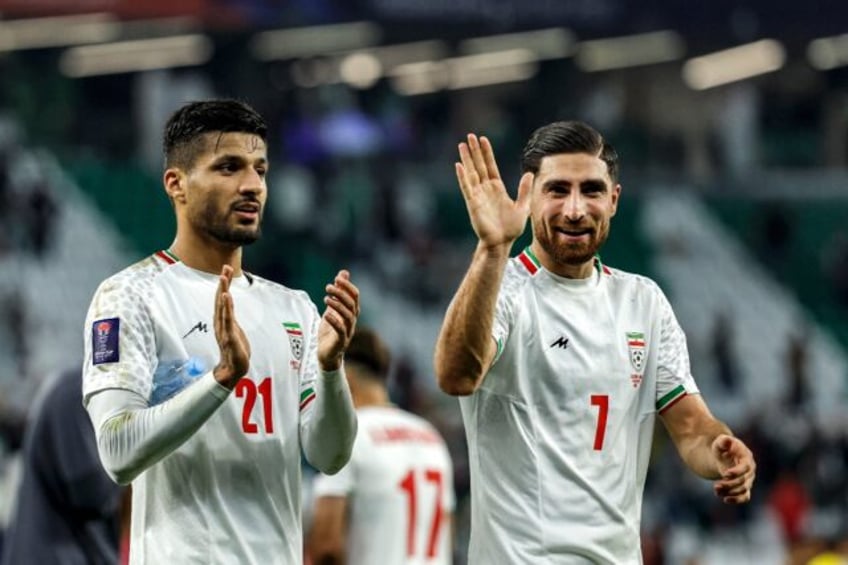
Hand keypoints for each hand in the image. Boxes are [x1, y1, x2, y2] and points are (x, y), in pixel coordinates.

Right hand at [213, 265, 250, 387]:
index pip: (222, 300)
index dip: (224, 285)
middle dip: (223, 283)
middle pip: (220, 299)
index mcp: (223, 321)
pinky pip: (227, 318)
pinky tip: (226, 296)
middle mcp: (220, 323)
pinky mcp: (228, 335)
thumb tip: (229, 310)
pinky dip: (226, 306)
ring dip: (223, 291)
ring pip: (222, 307)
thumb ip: (231, 319)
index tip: (226, 270)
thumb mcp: (235, 330)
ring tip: (223, 277)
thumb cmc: (234, 350)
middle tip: (225, 268)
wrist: (233, 369)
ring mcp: (224, 329)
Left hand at [318, 270, 359, 370]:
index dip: (348, 286)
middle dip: (341, 294)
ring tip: (326, 299)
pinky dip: (335, 321)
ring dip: (338, 306)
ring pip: (348, 317)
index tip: (338, 278)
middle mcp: (352, 321)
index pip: (355, 296)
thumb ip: (338, 293)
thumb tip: (344, 273)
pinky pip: (341, 331)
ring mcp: (348, 332)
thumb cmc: (329, 331)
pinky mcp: (341, 342)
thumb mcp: (332, 309)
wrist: (326, 355)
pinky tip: (326, 314)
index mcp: (351, 313)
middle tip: (328, 286)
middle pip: (352, 305)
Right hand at [455, 134, 532, 249]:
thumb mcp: (523, 206)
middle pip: (478, 166)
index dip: (487, 153)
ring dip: (466, 159)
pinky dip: (462, 177)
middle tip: (469, 136)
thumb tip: (529, 174)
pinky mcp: (473, 204)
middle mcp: (485, 189)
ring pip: (471, 173)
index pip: (490, 166)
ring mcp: (478, 196)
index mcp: (497, 188)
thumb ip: (524, 190)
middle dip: (474, 151)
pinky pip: (467, 187)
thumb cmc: (510, 228)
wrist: (501, 243)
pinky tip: (459, 165)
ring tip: (462, 145)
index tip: (483, 139)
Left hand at [711, 434, 755, 503]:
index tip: (725, 474)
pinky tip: (725, 499)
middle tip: (716, 486)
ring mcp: (748, 479)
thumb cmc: (723, 448)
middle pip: (743, 481)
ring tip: (716, 490)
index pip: (746, 467)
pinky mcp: (744, 487)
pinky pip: (745, 497)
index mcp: (746, 458)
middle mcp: (750, 470)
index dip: (737, 471)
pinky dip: (737, 500)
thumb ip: (723, 441)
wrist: (724, 456)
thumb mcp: (720, 442)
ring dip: (730, 492)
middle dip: (730, 485)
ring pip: (743, 490)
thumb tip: (727, 440)